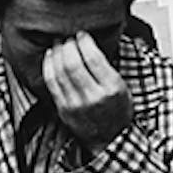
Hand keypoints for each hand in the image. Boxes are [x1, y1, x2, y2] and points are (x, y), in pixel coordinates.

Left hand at [43, 31, 133, 155]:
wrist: (110, 138)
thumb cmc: (118, 110)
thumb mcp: (123, 87)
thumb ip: (107, 68)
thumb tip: (90, 44)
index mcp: (111, 88)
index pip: (93, 58)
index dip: (84, 42)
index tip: (82, 34)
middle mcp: (93, 96)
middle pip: (73, 63)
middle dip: (68, 45)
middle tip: (68, 36)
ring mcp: (75, 104)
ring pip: (59, 71)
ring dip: (57, 53)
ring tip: (58, 43)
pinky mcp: (63, 109)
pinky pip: (51, 83)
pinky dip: (49, 66)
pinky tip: (50, 57)